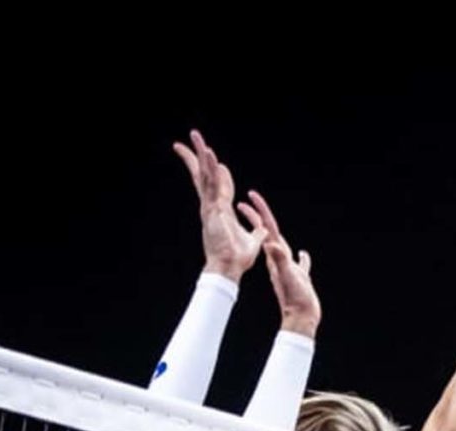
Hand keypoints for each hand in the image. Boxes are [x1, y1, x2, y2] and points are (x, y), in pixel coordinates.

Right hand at [173, 130, 263, 280]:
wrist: (230, 270)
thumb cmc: (238, 260)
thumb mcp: (253, 242)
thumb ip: (257, 233)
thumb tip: (263, 229)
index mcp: (221, 211)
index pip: (219, 186)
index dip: (218, 173)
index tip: (216, 160)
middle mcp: (212, 206)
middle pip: (203, 176)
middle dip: (196, 156)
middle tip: (192, 137)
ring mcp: (210, 207)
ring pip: (205, 175)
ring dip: (200, 155)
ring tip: (196, 136)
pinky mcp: (212, 211)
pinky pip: (212, 186)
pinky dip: (211, 170)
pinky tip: (210, 155)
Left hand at [240, 191, 318, 335]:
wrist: (301, 317)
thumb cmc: (295, 298)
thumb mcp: (287, 276)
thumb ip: (280, 260)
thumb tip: (270, 245)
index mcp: (276, 255)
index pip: (265, 228)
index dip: (259, 211)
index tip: (249, 197)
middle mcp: (279, 259)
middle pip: (268, 232)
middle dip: (260, 216)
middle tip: (250, 200)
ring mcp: (288, 268)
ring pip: (281, 245)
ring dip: (276, 233)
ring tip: (271, 225)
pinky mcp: (299, 277)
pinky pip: (299, 263)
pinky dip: (301, 257)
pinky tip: (303, 255)